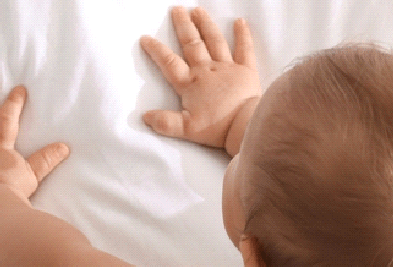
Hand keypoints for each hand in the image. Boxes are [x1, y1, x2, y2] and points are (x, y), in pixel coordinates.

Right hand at [141, 7, 259, 153]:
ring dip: (205, 25)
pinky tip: (240, 22)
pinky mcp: (246, 70)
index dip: (156, 50)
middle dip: (183, 26)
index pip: (169, 63)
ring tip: (198, 10)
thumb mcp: (186, 129)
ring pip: (215, 41)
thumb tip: (145, 117)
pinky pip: (245, 49)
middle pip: (192, 44)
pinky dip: (243, 34)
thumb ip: (165, 122)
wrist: (244, 126)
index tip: (146, 38)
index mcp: (191, 83)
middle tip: (177, 9)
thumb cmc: (217, 129)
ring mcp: (227, 68)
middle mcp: (207, 70)